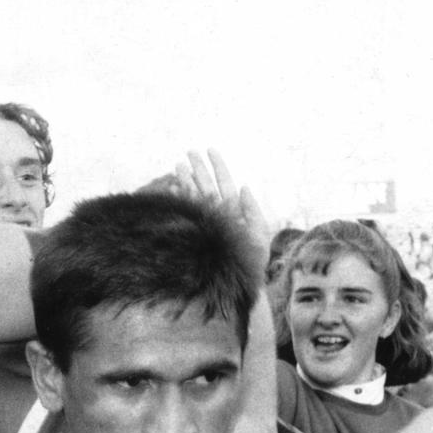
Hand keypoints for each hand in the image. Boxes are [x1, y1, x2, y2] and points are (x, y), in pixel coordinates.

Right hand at [176, 149, 268, 273]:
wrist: (240, 282)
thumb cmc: (253, 261)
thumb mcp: (259, 234)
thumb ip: (252, 210)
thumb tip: (244, 187)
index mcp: (235, 209)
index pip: (225, 182)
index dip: (218, 166)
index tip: (210, 150)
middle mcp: (219, 212)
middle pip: (207, 185)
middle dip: (198, 168)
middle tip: (189, 152)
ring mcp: (207, 221)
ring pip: (195, 196)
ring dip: (186, 181)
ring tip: (178, 165)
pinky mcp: (197, 232)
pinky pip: (187, 213)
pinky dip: (180, 200)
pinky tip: (173, 189)